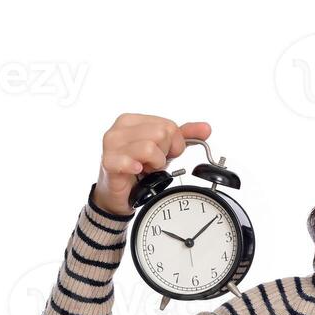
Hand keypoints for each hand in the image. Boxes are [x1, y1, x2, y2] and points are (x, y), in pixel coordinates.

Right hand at [94, 114, 211, 216]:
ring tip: (144, 168)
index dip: (173, 145)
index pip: (168, 126)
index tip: (162, 155)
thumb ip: (184, 136)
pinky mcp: (109, 162)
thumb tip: (206, 128)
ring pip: (150, 147)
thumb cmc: (138, 168)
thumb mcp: (164, 149)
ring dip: (154, 164)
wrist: (120, 194)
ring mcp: (112, 144)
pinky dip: (139, 169)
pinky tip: (137, 172)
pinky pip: (133, 161)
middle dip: (163, 154)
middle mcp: (119, 128)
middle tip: (151, 164)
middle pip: (161, 134)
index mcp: (132, 120)